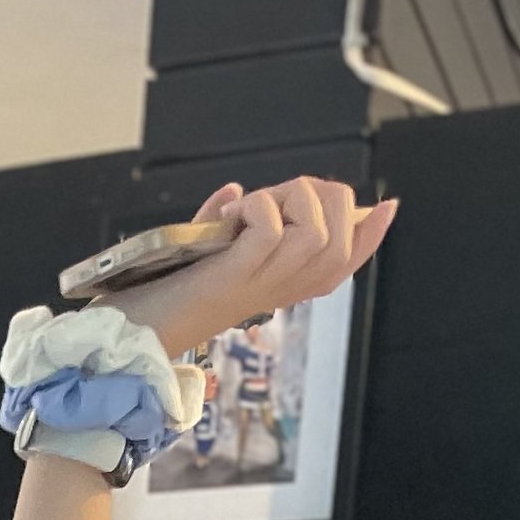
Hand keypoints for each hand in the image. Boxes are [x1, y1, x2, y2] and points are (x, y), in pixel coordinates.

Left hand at [118, 178, 394, 361]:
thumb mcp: (208, 253)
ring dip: (290, 199)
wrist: (132, 332)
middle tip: (278, 196)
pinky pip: (273, 230)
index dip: (370, 235)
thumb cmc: (167, 293)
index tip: (386, 207)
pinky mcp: (235, 277)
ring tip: (253, 206)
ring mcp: (259, 284)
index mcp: (282, 283)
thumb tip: (235, 187)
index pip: (344, 262)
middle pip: (339, 239)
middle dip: (322, 198)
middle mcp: (279, 288)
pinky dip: (259, 207)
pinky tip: (233, 212)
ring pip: (316, 232)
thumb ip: (226, 222)